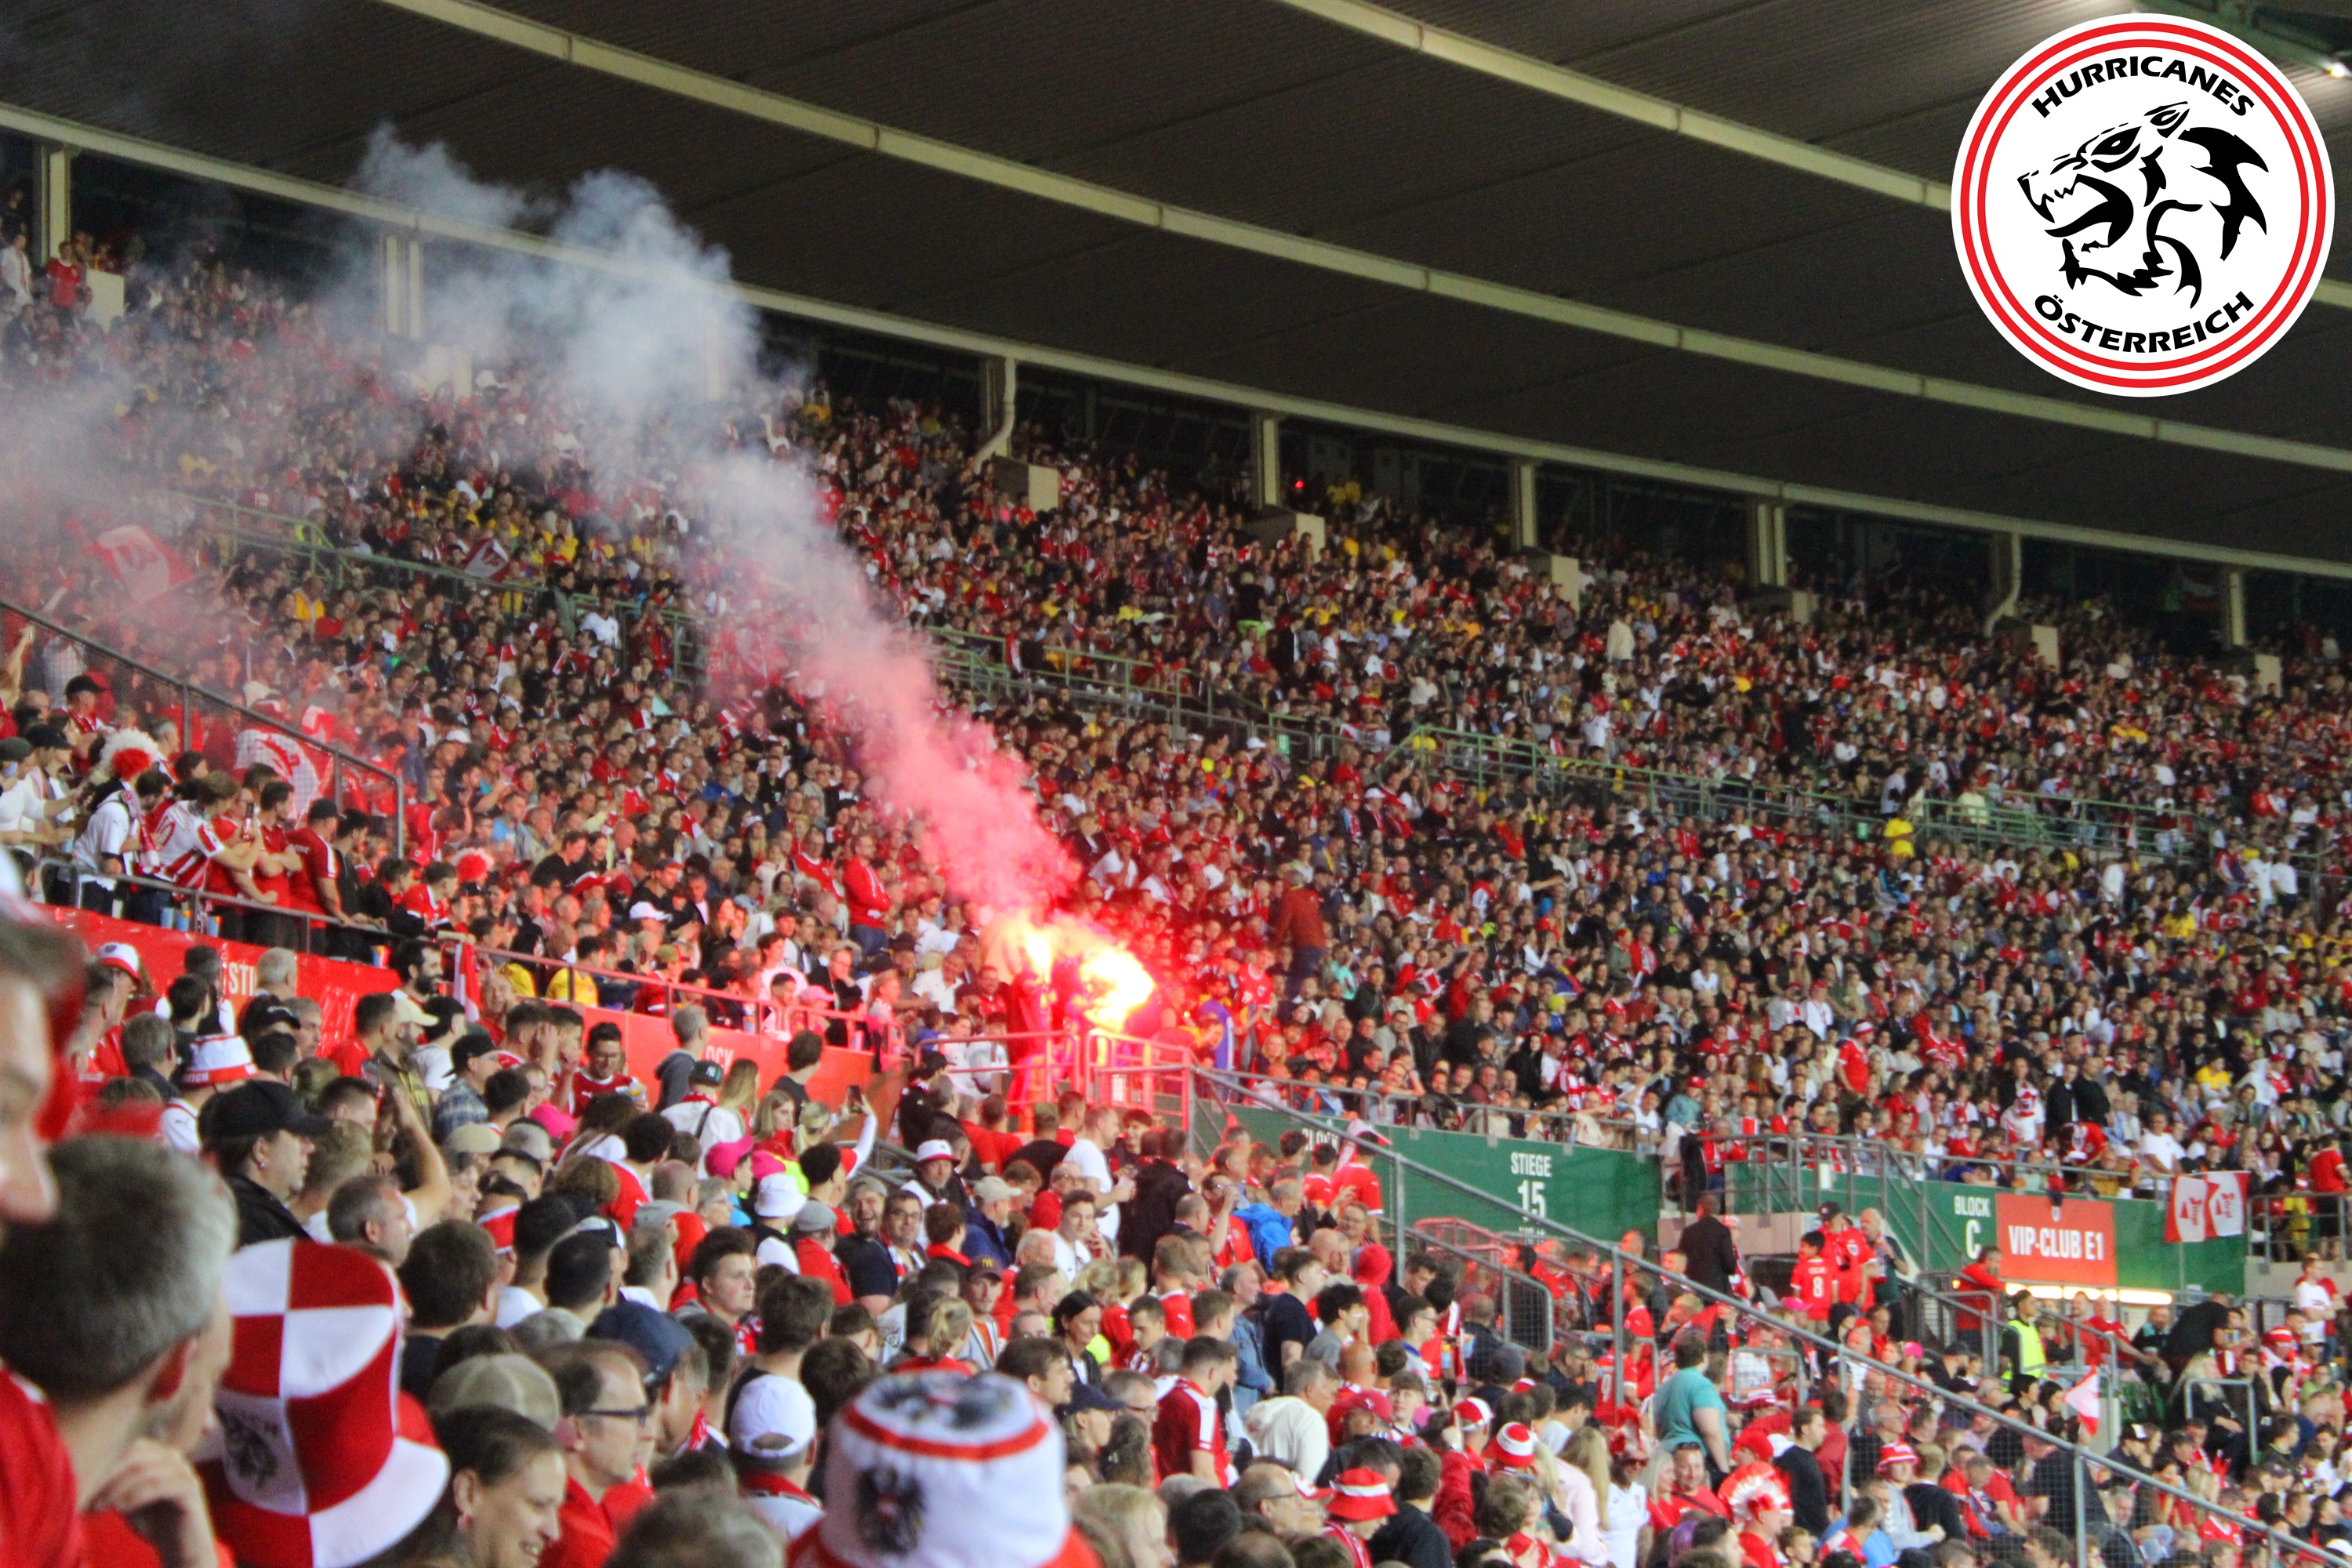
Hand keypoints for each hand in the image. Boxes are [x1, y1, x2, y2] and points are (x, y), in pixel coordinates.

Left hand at [89, 1440, 215, 1567]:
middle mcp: (176, 1460)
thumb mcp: (130, 1500)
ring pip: (147, 1471)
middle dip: (111, 1479)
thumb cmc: (153, 1522)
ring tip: (103, 1507)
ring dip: (119, 1489)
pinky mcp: (190, 1490)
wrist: (181, 1544)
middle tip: (94, 1501)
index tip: (88, 1490)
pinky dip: (137, 1496)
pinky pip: (160, 1486)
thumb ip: (118, 1486)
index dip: (109, 1467)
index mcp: (163, 1457)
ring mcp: (185, 1472)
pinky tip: (122, 1508)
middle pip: (138, 1458)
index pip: (135, 1449)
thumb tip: (87, 1479)